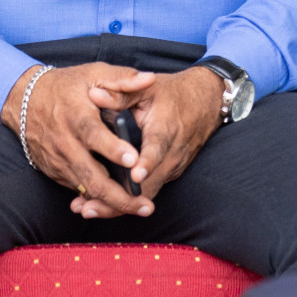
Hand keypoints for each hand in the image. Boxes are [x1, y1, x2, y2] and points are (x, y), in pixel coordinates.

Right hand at [0, 62, 157, 218]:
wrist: (24, 100)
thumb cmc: (68, 85)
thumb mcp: (95, 73)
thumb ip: (123, 78)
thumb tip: (150, 78)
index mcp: (77, 117)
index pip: (95, 136)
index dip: (114, 150)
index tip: (134, 160)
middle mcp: (66, 144)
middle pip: (92, 176)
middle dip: (119, 195)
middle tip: (146, 205)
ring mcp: (59, 161)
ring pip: (86, 190)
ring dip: (111, 203)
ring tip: (139, 209)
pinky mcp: (55, 171)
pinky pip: (78, 189)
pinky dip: (96, 200)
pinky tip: (118, 207)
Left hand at [72, 66, 223, 218]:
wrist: (208, 101)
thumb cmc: (173, 93)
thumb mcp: (148, 87)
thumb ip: (120, 93)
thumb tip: (93, 94)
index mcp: (167, 127)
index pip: (158, 147)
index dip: (147, 162)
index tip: (135, 176)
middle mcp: (174, 151)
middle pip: (149, 183)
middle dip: (119, 198)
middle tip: (88, 207)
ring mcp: (174, 165)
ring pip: (148, 193)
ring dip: (118, 204)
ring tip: (87, 209)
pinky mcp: (172, 173)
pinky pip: (150, 190)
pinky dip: (128, 200)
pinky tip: (101, 204)